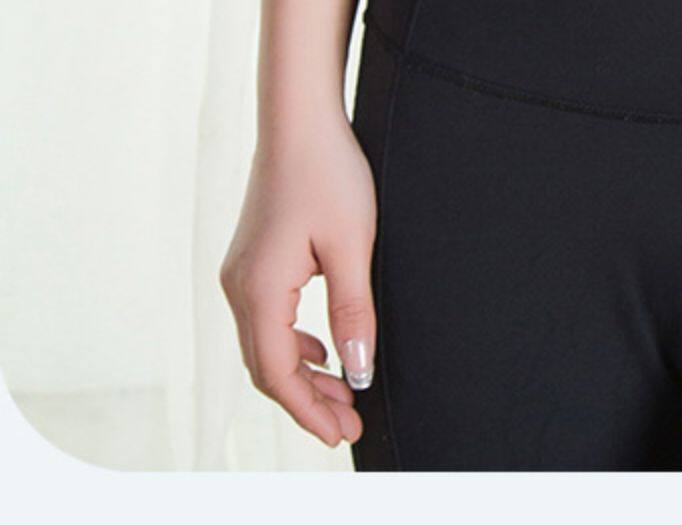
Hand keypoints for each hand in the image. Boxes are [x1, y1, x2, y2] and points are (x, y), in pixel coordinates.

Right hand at [219, 121, 375, 446]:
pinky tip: (325, 353)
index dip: (309, 410)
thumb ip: (353, 313)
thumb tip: (356, 373)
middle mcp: (239, 287)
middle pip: (267, 367)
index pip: (277, 373)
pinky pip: (268, 322)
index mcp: (260, 289)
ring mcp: (242, 275)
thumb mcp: (353, 248)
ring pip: (267, 347)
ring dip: (304, 376)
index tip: (341, 433)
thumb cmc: (329, 176)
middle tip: (350, 426)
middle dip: (308, 402)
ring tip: (344, 397)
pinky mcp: (254, 263)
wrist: (300, 123)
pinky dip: (295, 347)